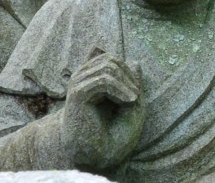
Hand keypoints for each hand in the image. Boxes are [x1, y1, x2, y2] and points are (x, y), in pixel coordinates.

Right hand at [62, 51, 144, 172]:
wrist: (100, 155)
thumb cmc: (115, 130)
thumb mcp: (131, 101)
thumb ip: (132, 81)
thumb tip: (135, 61)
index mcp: (90, 78)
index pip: (111, 59)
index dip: (128, 71)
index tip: (136, 94)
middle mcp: (81, 78)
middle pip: (110, 60)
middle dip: (128, 76)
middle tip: (136, 97)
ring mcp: (78, 85)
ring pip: (107, 67)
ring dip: (126, 83)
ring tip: (133, 100)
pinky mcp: (78, 94)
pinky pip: (103, 80)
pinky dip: (120, 89)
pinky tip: (128, 101)